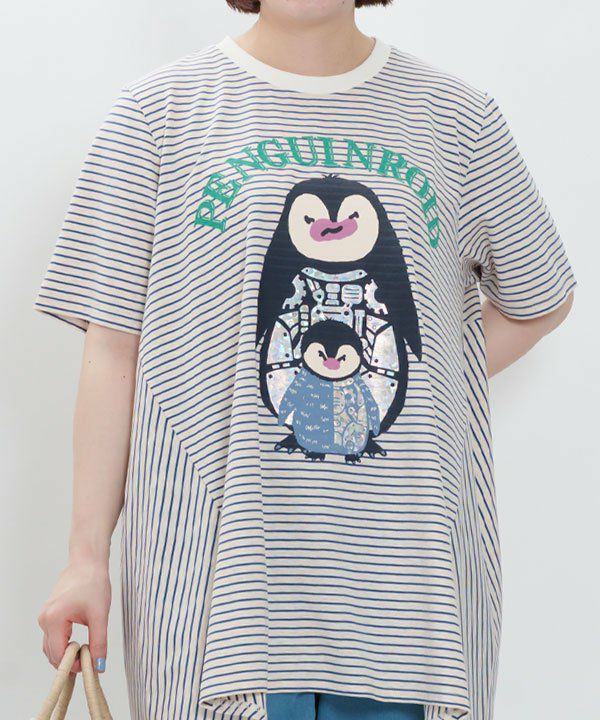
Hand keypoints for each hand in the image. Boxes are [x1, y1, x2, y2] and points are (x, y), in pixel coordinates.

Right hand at [38, 558, 110, 672]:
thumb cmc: (94, 583)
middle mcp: (44, 619)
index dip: (73, 665)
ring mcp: (44, 616)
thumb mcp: (100, 615)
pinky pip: (52, 636)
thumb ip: (99, 642)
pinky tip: (78, 642)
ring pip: (51, 646)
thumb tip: (99, 666)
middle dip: (69, 661)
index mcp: (54, 619)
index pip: (58, 655)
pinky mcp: (49, 613)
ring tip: (86, 650)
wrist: (88, 562)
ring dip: (65, 653)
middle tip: (89, 660)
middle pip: (52, 653)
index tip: (90, 665)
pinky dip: (63, 643)